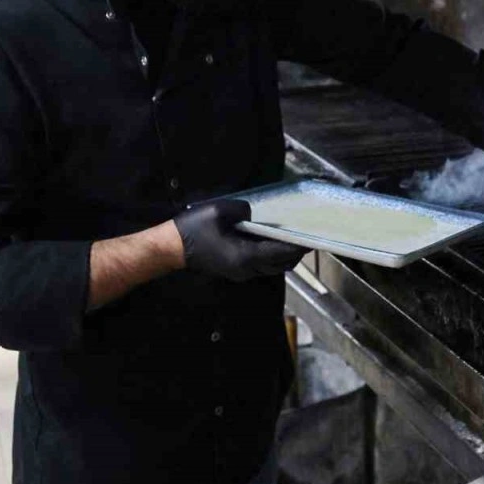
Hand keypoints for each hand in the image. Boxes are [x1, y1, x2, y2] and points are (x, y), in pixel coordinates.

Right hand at [173, 199, 304, 280]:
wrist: (172, 248)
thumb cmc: (194, 229)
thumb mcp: (219, 211)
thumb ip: (243, 209)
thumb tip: (256, 212)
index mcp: (245, 256)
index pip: (279, 253)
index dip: (297, 246)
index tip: (312, 237)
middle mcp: (246, 269)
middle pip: (280, 265)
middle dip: (295, 253)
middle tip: (307, 237)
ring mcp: (241, 273)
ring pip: (272, 268)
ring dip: (285, 257)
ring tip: (295, 239)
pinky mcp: (236, 270)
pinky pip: (262, 266)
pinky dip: (273, 257)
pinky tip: (274, 242)